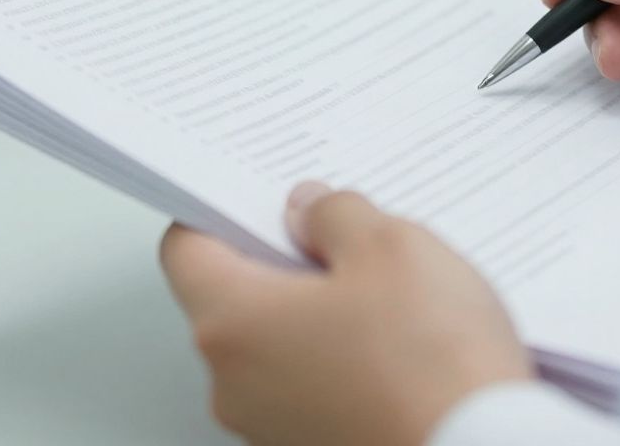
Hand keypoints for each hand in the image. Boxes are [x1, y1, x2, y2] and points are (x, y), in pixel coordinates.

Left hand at [161, 182, 530, 445]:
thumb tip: (312, 210)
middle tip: (349, 240)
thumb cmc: (433, 367)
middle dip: (287, 260)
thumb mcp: (391, 247)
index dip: (224, 210)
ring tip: (392, 298)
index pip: (186, 249)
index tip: (266, 197)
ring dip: (320, 312)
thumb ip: (335, 215)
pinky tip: (400, 346)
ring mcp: (271, 426)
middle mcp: (234, 384)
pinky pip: (310, 384)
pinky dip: (343, 358)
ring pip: (277, 343)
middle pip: (234, 297)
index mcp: (232, 323)